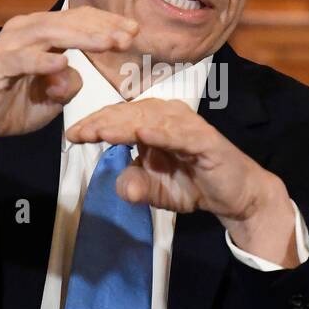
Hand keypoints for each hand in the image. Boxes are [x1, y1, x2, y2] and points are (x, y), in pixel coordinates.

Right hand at [0, 7, 137, 188]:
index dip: (108, 24)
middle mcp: (26, 31)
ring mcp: (10, 45)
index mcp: (41, 34)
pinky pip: (22, 59)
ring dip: (82, 37)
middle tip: (131, 35)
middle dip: (104, 27)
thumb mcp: (51, 100)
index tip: (135, 32)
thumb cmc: (9, 105)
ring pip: (51, 33)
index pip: (80, 21)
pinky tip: (62, 62)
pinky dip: (42, 60)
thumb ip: (68, 85)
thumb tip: (75, 75)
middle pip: (71, 21)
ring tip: (109, 42)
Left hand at [66, 98, 298, 267]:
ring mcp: (188, 127)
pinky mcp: (205, 141)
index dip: (95, 124)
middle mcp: (170, 117)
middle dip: (102, 122)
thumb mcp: (156, 191)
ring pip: (151, 119)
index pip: (120, 117)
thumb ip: (136, 186)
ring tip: (100, 131)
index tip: (72, 135)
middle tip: (79, 132)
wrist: (235, 196)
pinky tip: (142, 133)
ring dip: (124, 124)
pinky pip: (180, 134)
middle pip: (130, 113)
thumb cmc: (194, 184)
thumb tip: (122, 187)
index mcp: (155, 123)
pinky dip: (161, 132)